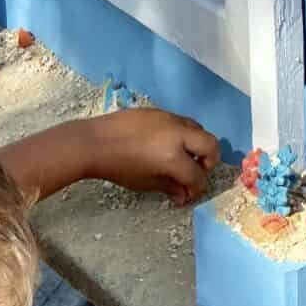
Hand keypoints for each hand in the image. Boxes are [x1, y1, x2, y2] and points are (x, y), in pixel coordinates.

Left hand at [81, 108, 219, 204]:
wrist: (94, 142)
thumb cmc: (118, 167)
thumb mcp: (145, 183)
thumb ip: (169, 186)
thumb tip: (184, 194)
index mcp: (173, 156)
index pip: (197, 175)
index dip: (197, 188)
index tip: (190, 194)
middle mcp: (177, 134)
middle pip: (210, 144)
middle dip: (210, 161)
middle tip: (197, 171)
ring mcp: (170, 118)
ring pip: (198, 128)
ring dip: (197, 144)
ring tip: (182, 156)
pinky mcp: (160, 111)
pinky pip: (181, 121)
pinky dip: (183, 134)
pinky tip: (166, 144)